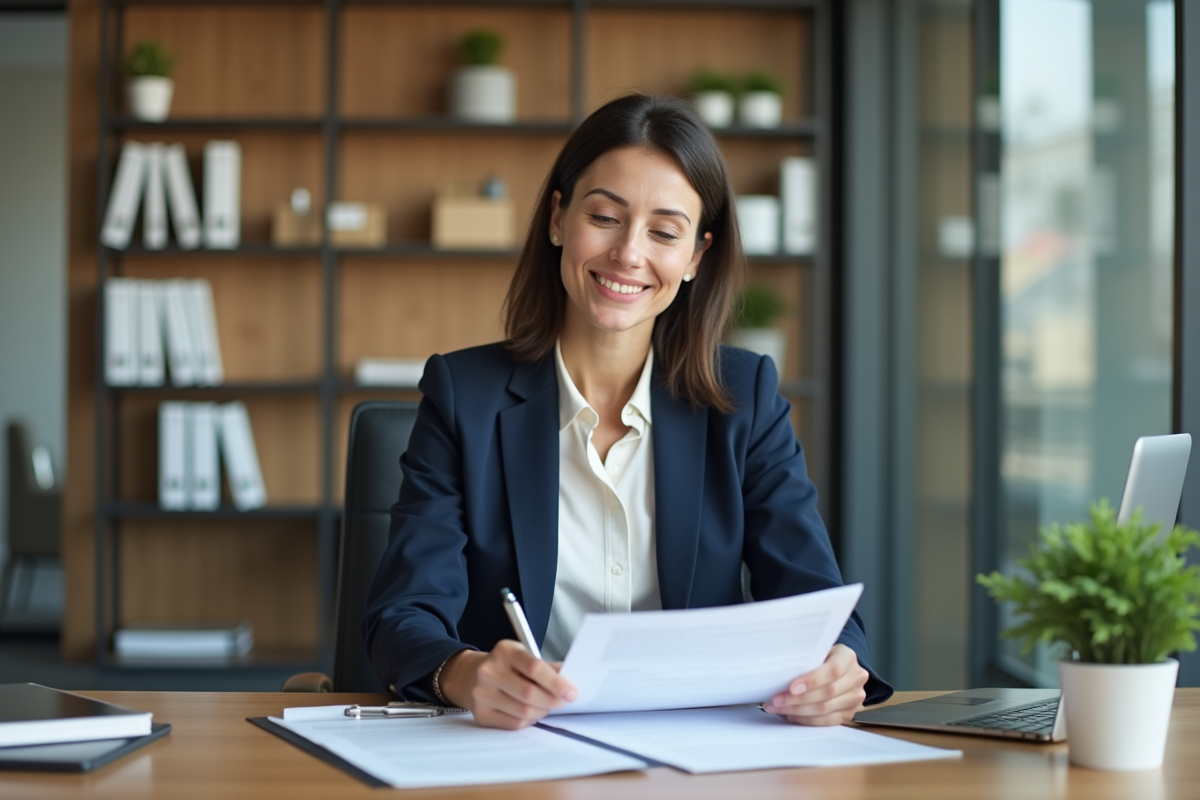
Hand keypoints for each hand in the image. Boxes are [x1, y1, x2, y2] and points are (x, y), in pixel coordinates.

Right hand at [438, 641, 577, 729]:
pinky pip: (514, 723)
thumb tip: (570, 678)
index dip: (556, 682)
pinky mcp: (481, 714)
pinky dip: (529, 720)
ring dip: (542, 711)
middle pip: (529, 693)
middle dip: (552, 700)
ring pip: (523, 711)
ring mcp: (482, 694)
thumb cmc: (505, 666)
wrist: (469, 676)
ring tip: (546, 706)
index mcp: (504, 651)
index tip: (571, 692)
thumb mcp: (523, 656)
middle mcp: (489, 671)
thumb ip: (546, 667)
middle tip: (563, 702)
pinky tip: (531, 712)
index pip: (534, 668)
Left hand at [763, 643, 868, 725]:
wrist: (841, 668)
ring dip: (798, 711)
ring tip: (778, 709)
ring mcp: (855, 697)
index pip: (832, 671)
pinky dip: (807, 720)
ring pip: (825, 709)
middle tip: (776, 700)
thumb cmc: (823, 658)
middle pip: (827, 693)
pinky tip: (791, 716)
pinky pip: (827, 721)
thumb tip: (780, 675)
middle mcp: (856, 677)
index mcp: (848, 657)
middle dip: (798, 699)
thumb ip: (807, 661)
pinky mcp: (850, 713)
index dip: (811, 681)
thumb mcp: (818, 651)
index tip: (791, 688)